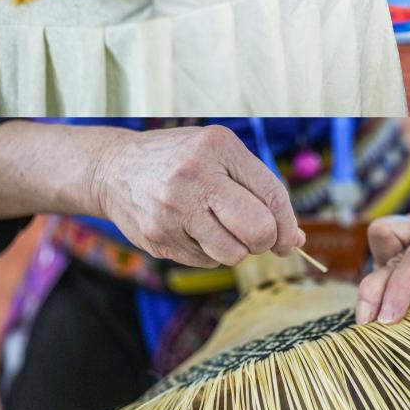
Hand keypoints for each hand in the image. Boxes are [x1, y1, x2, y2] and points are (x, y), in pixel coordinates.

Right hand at [92, 125, 303, 267]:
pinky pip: (206, 261)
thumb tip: (295, 240)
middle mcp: (194, 176)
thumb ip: (260, 189)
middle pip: (257, 230)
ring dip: (236, 249)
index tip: (289, 238)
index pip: (271, 195)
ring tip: (219, 227)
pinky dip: (209, 252)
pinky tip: (192, 229)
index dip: (287, 224)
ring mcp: (172, 209)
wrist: (114, 169)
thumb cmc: (182, 160)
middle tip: (256, 234)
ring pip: (233, 254)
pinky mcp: (158, 237)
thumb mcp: (221, 154)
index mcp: (218, 147)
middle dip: (266, 241)